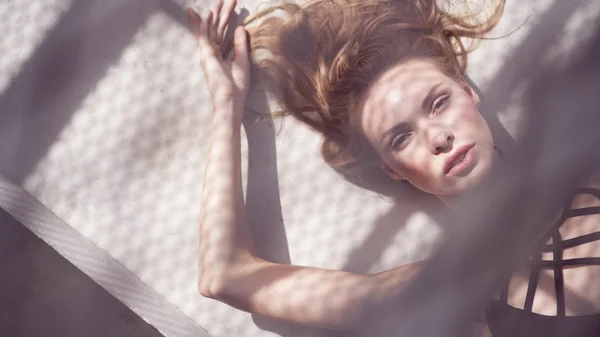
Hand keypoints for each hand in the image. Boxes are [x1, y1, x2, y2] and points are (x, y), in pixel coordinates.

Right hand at [187, 0, 249, 114]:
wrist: (231, 99)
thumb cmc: (236, 86)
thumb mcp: (242, 60)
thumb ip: (240, 44)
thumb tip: (240, 27)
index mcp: (219, 55)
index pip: (220, 33)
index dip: (224, 20)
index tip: (226, 8)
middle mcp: (212, 53)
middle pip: (216, 28)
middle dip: (221, 14)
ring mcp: (207, 53)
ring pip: (210, 29)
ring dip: (214, 14)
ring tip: (219, 1)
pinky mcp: (206, 55)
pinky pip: (205, 36)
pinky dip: (205, 24)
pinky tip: (209, 13)